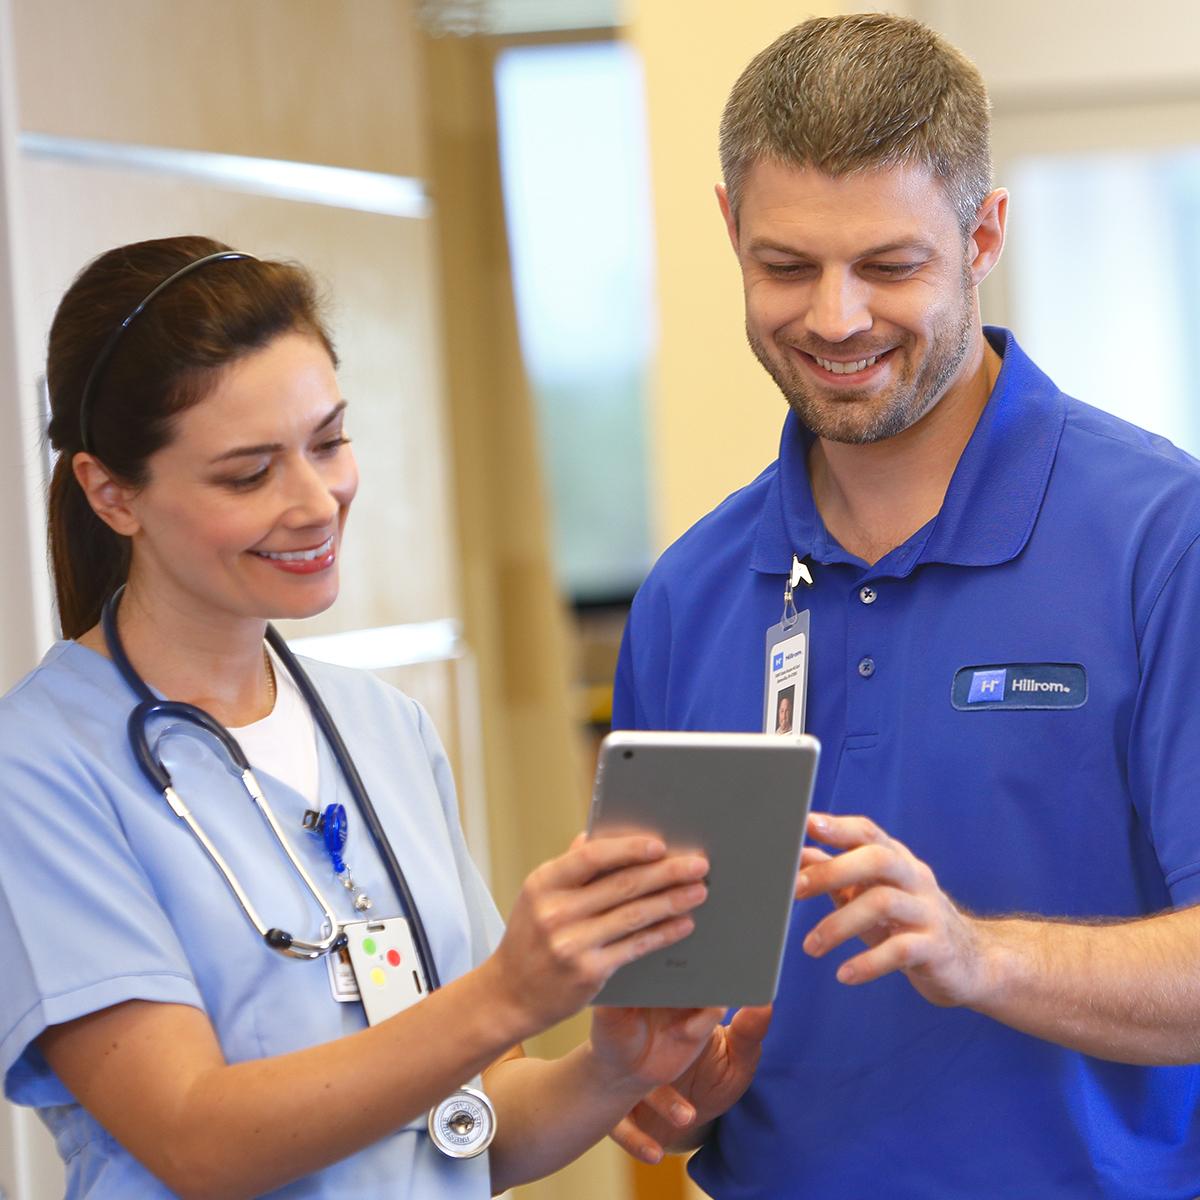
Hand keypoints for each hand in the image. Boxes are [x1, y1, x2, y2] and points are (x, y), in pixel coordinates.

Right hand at [489, 834, 708, 1037]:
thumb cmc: (531, 936)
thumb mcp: (538, 896)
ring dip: (672, 901)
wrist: (510, 994)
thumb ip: (570, 867)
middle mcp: (556, 911)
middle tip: (698, 863)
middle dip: (666, 872)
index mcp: (543, 883)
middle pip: (622, 885)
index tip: (660, 844)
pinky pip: (635, 947)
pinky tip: (683, 924)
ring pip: (634, 915)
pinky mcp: (588, 973)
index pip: (592, 857)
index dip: (628, 848)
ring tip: (699, 891)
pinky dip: (662, 933)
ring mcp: (571, 944)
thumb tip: (596, 835)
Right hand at [609, 1004, 771, 1162]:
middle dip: (654, 1050)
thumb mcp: (736, 1058)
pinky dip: (635, 1138)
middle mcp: (642, 1047)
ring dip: (658, 1098)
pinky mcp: (619, 1112)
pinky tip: (655, 1153)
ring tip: (687, 1116)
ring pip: (630, 1083)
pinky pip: (620, 1124)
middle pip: (638, 1040)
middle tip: (681, 1062)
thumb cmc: (714, 1076)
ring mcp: (627, 1081)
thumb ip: (749, 1032)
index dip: (672, 1008)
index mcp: (669, 1022)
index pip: (662, 1005)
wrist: (691, 1117)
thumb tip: (764, 1003)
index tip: (691, 1019)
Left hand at [796, 813, 988, 1006]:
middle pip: (877, 859)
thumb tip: (796, 854)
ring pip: (884, 903)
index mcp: (896, 860)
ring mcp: (928, 911)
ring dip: (839, 924)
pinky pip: (901, 950)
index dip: (837, 827)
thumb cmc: (906, 922)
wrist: (970, 963)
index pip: (867, 833)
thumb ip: (835, 875)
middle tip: (795, 890)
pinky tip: (844, 974)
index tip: (806, 825)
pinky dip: (869, 963)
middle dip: (833, 871)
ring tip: (810, 947)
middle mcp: (914, 878)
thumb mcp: (870, 894)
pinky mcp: (936, 948)